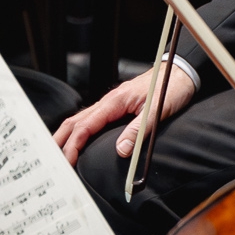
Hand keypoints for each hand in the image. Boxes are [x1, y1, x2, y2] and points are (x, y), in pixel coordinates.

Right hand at [52, 61, 197, 161]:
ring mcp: (112, 103)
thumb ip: (138, 131)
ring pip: (82, 119)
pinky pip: (92, 119)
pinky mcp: (118, 107)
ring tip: (59, 153)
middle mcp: (110, 101)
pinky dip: (80, 132)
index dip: (73, 145)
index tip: (67, 162)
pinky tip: (79, 141)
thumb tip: (120, 151)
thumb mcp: (157, 111)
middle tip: (53, 162)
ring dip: (68, 136)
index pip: (86, 126)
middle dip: (61, 141)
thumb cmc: (170, 87)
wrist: (181, 72)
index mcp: (115, 101)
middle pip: (76, 121)